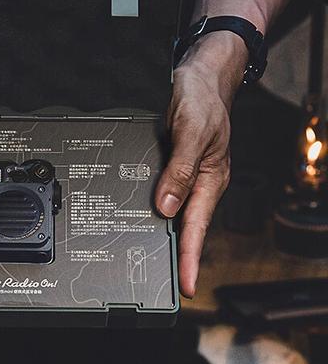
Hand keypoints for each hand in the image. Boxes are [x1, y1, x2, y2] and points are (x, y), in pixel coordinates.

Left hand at [154, 32, 247, 297]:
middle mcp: (203, 181)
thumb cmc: (202, 100)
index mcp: (212, 178)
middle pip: (190, 226)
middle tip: (172, 286)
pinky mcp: (178, 167)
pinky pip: (170, 196)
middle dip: (182, 257)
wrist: (201, 77)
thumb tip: (166, 207)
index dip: (191, 258)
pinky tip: (150, 222)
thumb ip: (180, 169)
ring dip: (171, 238)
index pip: (198, 226)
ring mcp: (191, 176)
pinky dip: (161, 213)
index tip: (187, 285)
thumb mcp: (192, 132)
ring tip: (159, 265)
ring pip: (179, 214)